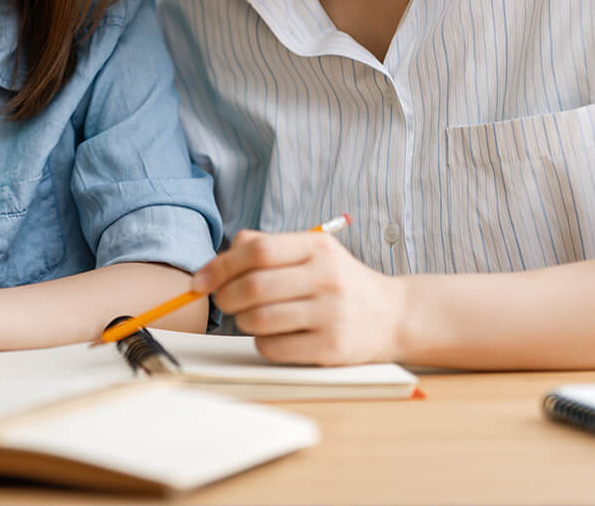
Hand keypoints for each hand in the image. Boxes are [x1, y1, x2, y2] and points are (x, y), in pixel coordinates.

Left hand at [192, 230, 406, 364]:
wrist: (393, 316)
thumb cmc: (338, 280)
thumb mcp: (311, 251)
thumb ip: (266, 246)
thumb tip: (217, 260)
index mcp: (317, 247)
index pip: (257, 251)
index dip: (221, 265)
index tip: (202, 280)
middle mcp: (326, 278)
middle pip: (254, 287)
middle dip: (225, 297)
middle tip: (222, 301)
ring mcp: (331, 315)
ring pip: (260, 320)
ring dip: (242, 320)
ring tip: (248, 317)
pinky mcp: (332, 349)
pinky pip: (274, 348)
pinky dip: (261, 342)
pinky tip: (271, 335)